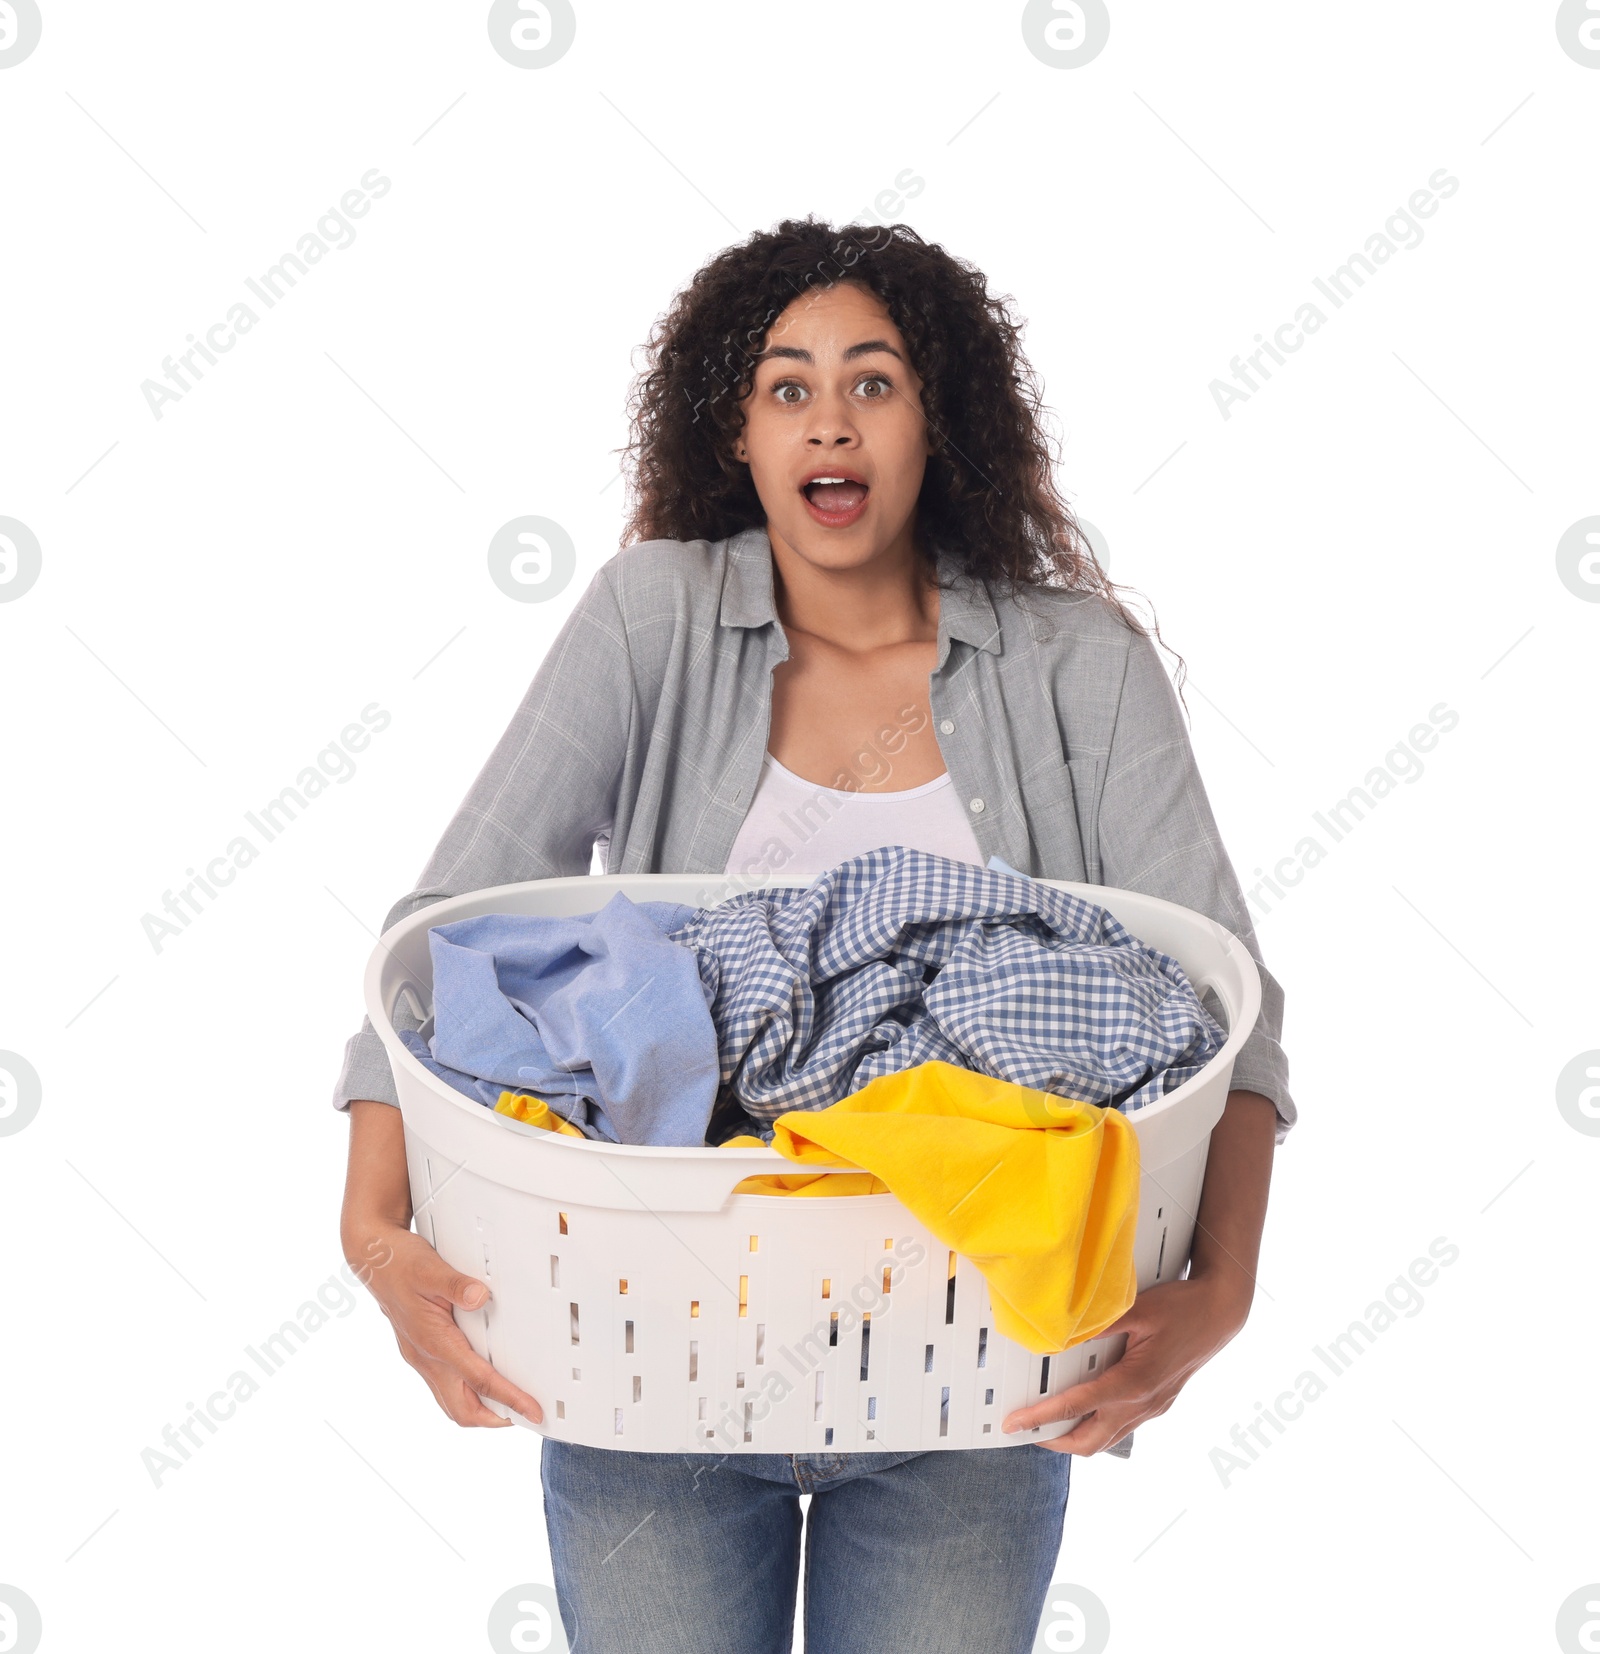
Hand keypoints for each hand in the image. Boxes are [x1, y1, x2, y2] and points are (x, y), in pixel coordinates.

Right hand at [347, 1222, 543, 1428]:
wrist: (374, 1260)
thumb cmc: (401, 1264)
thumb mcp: (430, 1268)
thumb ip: (456, 1285)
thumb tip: (480, 1297)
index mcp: (434, 1341)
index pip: (479, 1381)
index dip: (510, 1399)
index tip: (532, 1411)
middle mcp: (426, 1357)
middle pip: (462, 1410)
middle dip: (494, 1419)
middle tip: (524, 1414)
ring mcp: (421, 1357)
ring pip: (451, 1402)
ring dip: (480, 1409)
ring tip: (508, 1404)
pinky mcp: (419, 1352)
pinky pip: (444, 1386)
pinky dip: (466, 1393)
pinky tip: (480, 1380)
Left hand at [1001, 1272, 1250, 1453]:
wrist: (1220, 1314)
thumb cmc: (1181, 1308)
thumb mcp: (1137, 1309)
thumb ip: (1098, 1324)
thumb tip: (1061, 1334)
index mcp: (1134, 1382)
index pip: (1076, 1407)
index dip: (1040, 1418)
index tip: (1014, 1424)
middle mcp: (1143, 1404)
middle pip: (1089, 1441)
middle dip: (1053, 1441)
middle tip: (1026, 1429)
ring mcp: (1152, 1408)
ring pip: (1106, 1439)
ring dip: (1075, 1437)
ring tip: (1048, 1423)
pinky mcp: (1158, 1404)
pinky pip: (1121, 1427)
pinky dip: (1096, 1426)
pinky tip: (1085, 1410)